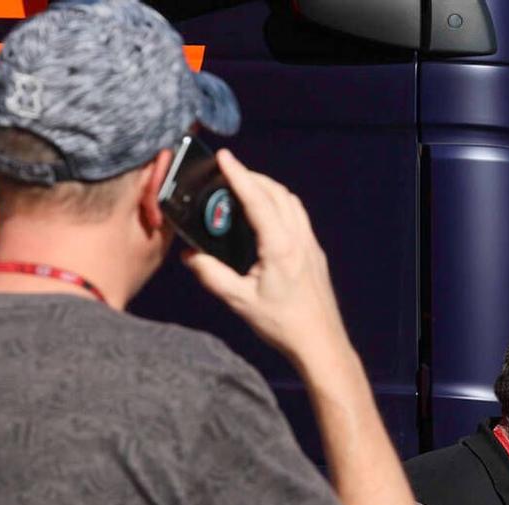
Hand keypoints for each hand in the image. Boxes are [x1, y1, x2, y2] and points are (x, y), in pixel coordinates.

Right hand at [181, 150, 351, 371]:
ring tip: (245, 186)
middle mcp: (299, 239)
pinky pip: (298, 216)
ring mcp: (311, 244)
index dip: (239, 175)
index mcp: (280, 247)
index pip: (258, 199)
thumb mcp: (240, 301)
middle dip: (252, 176)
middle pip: (277, 193)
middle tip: (228, 171)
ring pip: (291, 202)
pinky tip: (267, 212)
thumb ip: (212, 275)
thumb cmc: (283, 324)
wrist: (320, 343)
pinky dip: (281, 203)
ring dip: (268, 188)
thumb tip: (188, 255)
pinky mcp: (315, 253)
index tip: (224, 157)